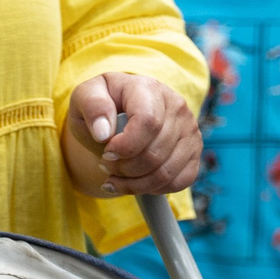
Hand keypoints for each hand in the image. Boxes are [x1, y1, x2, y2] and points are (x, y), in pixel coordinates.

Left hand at [62, 73, 202, 198]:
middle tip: (106, 165)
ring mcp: (189, 130)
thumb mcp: (85, 98)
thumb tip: (103, 133)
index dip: (126, 146)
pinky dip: (152, 189)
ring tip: (116, 176)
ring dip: (135, 184)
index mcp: (149, 88)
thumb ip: (91, 107)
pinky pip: (178, 183)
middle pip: (155, 153)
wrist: (119, 116)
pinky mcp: (194, 153)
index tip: (107, 153)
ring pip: (166, 173)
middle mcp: (176, 106)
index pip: (148, 122)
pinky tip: (135, 182)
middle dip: (124, 169)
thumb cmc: (102, 108)